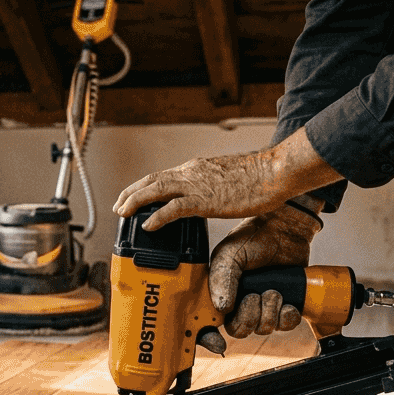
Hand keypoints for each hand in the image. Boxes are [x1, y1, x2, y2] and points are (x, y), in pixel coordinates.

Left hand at [113, 152, 284, 229]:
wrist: (275, 171)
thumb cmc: (259, 177)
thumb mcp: (226, 180)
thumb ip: (210, 187)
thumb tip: (206, 198)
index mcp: (196, 169)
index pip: (162, 176)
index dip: (143, 187)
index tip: (132, 196)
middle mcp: (191, 173)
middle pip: (152, 180)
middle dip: (131, 193)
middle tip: (118, 206)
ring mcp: (196, 185)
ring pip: (155, 190)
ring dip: (135, 201)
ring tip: (122, 213)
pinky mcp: (205, 200)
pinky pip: (173, 208)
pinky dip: (157, 216)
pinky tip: (147, 225)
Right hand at [197, 203, 322, 354]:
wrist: (286, 229)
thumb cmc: (253, 236)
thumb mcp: (229, 254)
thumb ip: (221, 278)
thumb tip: (221, 306)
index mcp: (218, 292)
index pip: (207, 322)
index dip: (208, 337)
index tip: (216, 341)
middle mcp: (238, 301)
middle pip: (238, 331)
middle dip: (249, 318)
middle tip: (254, 297)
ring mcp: (261, 305)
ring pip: (263, 329)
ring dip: (270, 312)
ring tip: (273, 291)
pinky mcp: (283, 306)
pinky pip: (284, 326)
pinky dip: (287, 317)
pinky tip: (287, 302)